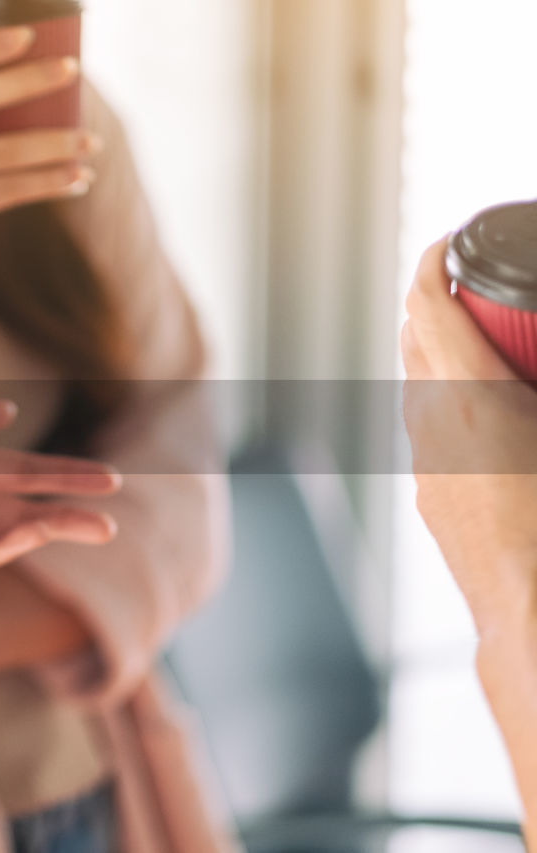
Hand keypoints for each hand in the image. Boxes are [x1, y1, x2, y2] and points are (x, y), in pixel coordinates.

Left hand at [401, 237, 536, 633]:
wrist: (532, 615)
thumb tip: (533, 365)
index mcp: (470, 395)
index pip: (427, 303)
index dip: (436, 260)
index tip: (454, 240)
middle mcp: (432, 421)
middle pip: (414, 335)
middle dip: (441, 298)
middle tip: (480, 282)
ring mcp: (426, 460)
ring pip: (418, 382)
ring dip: (443, 348)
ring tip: (488, 339)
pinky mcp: (431, 492)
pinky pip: (428, 424)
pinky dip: (448, 396)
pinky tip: (490, 407)